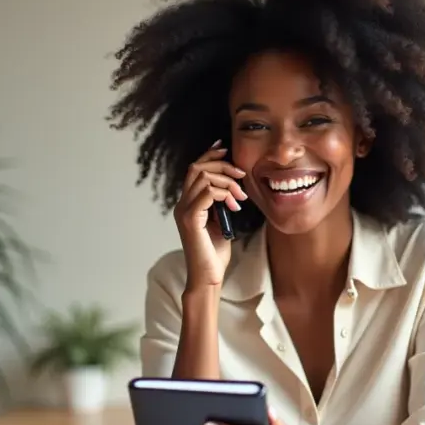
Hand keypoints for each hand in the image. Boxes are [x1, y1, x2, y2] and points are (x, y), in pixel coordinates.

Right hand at [173, 140, 247, 288]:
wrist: (209, 277)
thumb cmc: (215, 253)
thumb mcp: (221, 222)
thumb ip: (220, 204)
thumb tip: (231, 187)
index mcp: (188, 203)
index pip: (194, 170)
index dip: (209, 155)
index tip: (225, 148)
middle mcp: (182, 204)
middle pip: (197, 167)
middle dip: (222, 165)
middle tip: (241, 175)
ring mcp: (184, 211)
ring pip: (203, 177)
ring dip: (227, 182)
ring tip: (240, 197)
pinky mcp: (190, 220)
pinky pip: (207, 193)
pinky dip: (224, 194)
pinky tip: (234, 206)